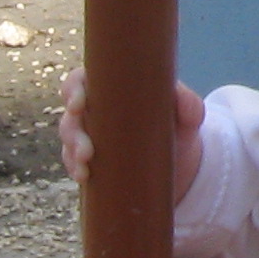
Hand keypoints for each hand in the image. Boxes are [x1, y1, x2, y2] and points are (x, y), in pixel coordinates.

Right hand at [57, 69, 204, 204]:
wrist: (181, 163)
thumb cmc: (179, 127)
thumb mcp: (188, 115)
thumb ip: (189, 104)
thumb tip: (184, 101)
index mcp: (111, 88)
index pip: (80, 80)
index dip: (72, 89)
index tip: (78, 104)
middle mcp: (95, 110)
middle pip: (71, 116)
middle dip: (73, 132)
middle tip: (87, 150)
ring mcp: (90, 136)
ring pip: (69, 141)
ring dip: (72, 153)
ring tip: (85, 169)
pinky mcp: (91, 160)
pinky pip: (74, 162)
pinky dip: (75, 168)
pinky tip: (83, 177)